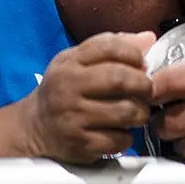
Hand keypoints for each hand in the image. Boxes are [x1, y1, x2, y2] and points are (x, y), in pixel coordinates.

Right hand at [17, 32, 155, 163]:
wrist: (36, 126)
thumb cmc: (64, 89)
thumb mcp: (78, 61)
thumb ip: (112, 47)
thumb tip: (148, 38)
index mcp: (70, 62)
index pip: (109, 46)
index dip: (134, 53)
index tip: (141, 63)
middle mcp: (68, 88)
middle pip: (119, 79)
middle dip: (143, 84)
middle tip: (147, 90)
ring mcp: (74, 117)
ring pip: (125, 111)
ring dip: (140, 113)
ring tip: (137, 112)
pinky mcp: (80, 144)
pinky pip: (118, 140)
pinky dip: (127, 137)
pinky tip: (120, 131)